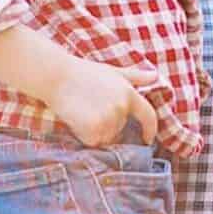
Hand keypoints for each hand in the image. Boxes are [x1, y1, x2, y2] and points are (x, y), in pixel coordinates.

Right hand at [42, 56, 161, 146]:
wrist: (57, 76)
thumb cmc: (83, 73)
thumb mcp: (112, 72)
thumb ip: (135, 77)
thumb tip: (155, 76)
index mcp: (129, 94)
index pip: (148, 116)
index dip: (150, 130)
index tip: (147, 139)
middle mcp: (122, 108)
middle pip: (120, 131)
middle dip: (109, 127)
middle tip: (91, 112)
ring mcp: (108, 120)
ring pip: (106, 138)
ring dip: (96, 132)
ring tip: (83, 113)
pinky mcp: (94, 129)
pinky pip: (93, 142)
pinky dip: (84, 136)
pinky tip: (77, 120)